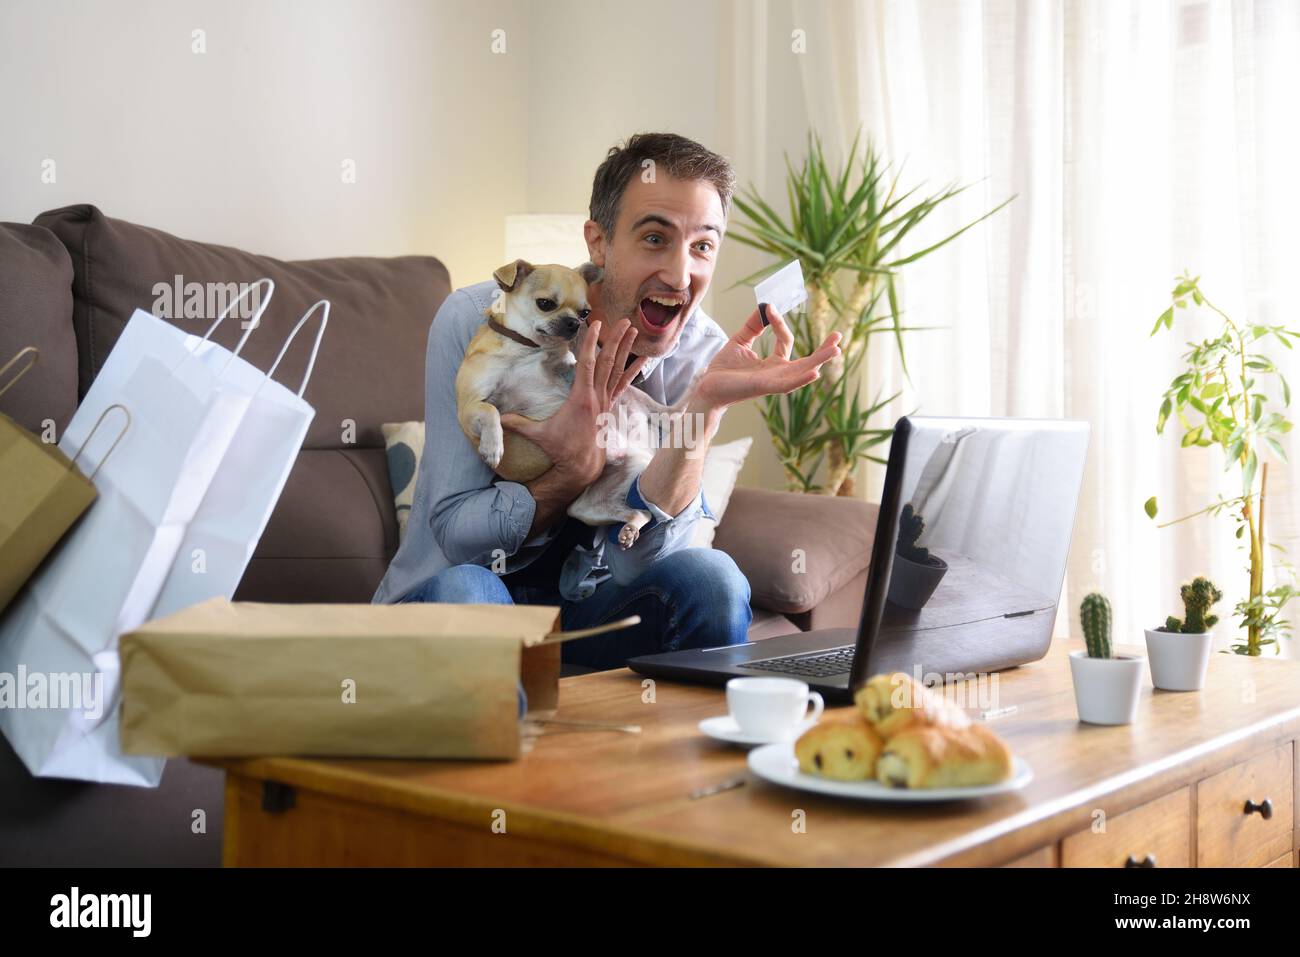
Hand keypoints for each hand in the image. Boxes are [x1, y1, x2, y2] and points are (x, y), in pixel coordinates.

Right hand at [500, 318, 646, 487]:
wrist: (581, 467)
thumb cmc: (561, 450)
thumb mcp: (538, 435)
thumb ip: (517, 423)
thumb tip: (496, 416)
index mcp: (581, 398)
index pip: (587, 363)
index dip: (591, 342)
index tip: (596, 323)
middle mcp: (597, 397)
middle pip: (608, 362)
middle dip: (616, 339)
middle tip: (623, 320)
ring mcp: (605, 402)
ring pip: (618, 370)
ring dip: (626, 349)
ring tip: (634, 331)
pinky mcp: (609, 407)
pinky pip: (623, 384)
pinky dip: (633, 370)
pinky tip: (642, 359)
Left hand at [689, 304, 841, 411]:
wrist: (707, 386)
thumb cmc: (723, 369)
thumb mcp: (740, 341)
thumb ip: (754, 326)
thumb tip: (765, 308)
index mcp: (773, 363)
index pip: (786, 340)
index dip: (780, 322)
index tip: (769, 307)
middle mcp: (777, 373)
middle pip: (806, 361)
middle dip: (823, 350)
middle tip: (839, 337)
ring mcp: (773, 381)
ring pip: (801, 372)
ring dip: (819, 361)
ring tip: (836, 351)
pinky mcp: (764, 387)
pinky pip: (786, 384)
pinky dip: (801, 379)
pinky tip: (815, 372)